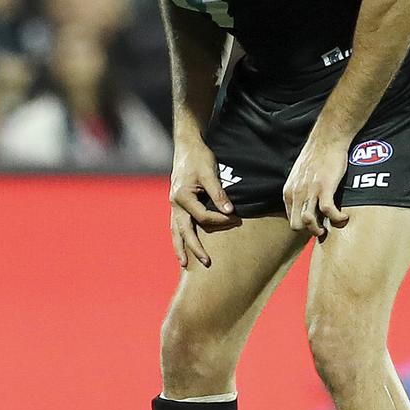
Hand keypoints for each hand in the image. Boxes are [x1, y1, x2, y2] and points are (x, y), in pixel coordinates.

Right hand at [170, 140, 241, 267]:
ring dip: (180, 248)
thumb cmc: (199, 157)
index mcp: (182, 196)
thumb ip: (219, 194)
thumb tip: (229, 213)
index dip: (219, 221)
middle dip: (194, 248)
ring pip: (175, 231)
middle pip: (184, 231)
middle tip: (207, 263)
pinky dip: (178, 237)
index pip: (202, 217)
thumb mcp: (210, 173)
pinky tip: (182, 246)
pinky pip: (175, 224)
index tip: (235, 219)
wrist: (187, 146)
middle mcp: (175, 203)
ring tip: (184, 264)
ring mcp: (174, 204)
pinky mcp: (176, 203)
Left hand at [283, 136, 349, 240]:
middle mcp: (296, 193)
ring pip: (309, 221)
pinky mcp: (325, 186)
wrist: (327, 138)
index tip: (316, 224)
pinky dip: (336, 218)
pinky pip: (328, 211)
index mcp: (288, 192)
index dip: (304, 226)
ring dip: (320, 229)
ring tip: (332, 226)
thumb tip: (304, 205)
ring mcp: (310, 190)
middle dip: (310, 230)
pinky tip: (344, 217)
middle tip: (324, 228)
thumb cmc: (317, 156)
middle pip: (297, 225)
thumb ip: (299, 191)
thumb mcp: (299, 176)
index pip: (291, 219)